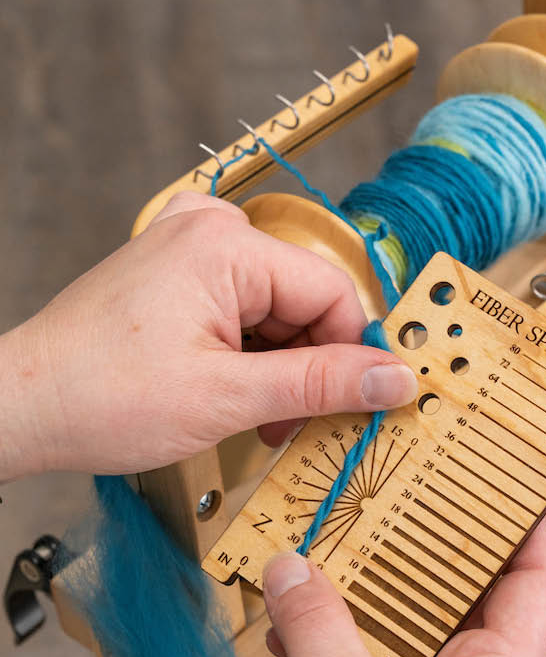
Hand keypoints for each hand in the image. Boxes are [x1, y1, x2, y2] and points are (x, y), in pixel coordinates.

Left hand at [0, 192, 416, 478]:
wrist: (23, 407)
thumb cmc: (102, 397)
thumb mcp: (228, 398)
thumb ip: (321, 385)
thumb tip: (397, 378)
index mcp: (225, 244)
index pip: (332, 292)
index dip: (351, 354)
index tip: (360, 403)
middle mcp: (209, 232)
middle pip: (304, 301)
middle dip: (306, 368)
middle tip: (288, 424)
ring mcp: (188, 249)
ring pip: (275, 310)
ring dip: (276, 368)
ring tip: (253, 418)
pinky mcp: (175, 273)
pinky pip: (241, 308)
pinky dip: (248, 354)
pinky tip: (230, 393)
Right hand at [240, 519, 545, 656]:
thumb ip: (317, 621)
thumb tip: (291, 565)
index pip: (537, 586)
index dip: (530, 529)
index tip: (506, 479)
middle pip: (474, 595)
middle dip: (440, 544)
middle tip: (412, 489)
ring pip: (419, 623)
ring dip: (383, 584)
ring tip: (351, 535)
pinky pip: (378, 653)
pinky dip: (347, 625)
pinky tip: (305, 606)